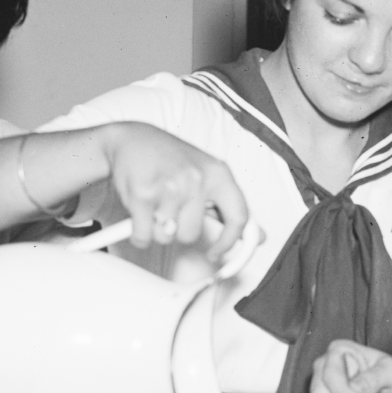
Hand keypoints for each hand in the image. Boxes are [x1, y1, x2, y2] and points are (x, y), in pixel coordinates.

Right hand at [105, 123, 248, 259]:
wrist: (132, 138)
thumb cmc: (172, 158)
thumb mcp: (209, 174)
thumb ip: (231, 208)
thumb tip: (259, 237)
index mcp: (219, 173)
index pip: (239, 217)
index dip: (229, 242)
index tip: (217, 254)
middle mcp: (197, 179)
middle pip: (192, 235)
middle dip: (178, 230)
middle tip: (170, 210)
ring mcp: (169, 186)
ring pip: (166, 237)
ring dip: (157, 229)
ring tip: (155, 205)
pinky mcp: (142, 195)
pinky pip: (143, 236)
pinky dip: (139, 233)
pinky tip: (140, 214)